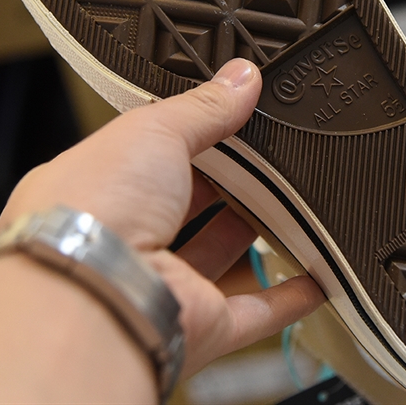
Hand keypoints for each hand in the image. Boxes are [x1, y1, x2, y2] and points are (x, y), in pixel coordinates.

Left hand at [0, 58, 324, 376]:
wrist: (95, 296)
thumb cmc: (95, 208)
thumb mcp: (152, 128)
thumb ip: (203, 106)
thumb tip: (241, 78)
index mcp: (92, 190)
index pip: (140, 157)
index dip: (178, 138)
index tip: (220, 117)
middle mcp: (121, 244)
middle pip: (177, 209)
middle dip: (214, 186)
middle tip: (256, 156)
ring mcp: (161, 287)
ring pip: (211, 257)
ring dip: (245, 235)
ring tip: (285, 203)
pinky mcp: (199, 326)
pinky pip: (252, 312)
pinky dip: (285, 299)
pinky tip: (313, 279)